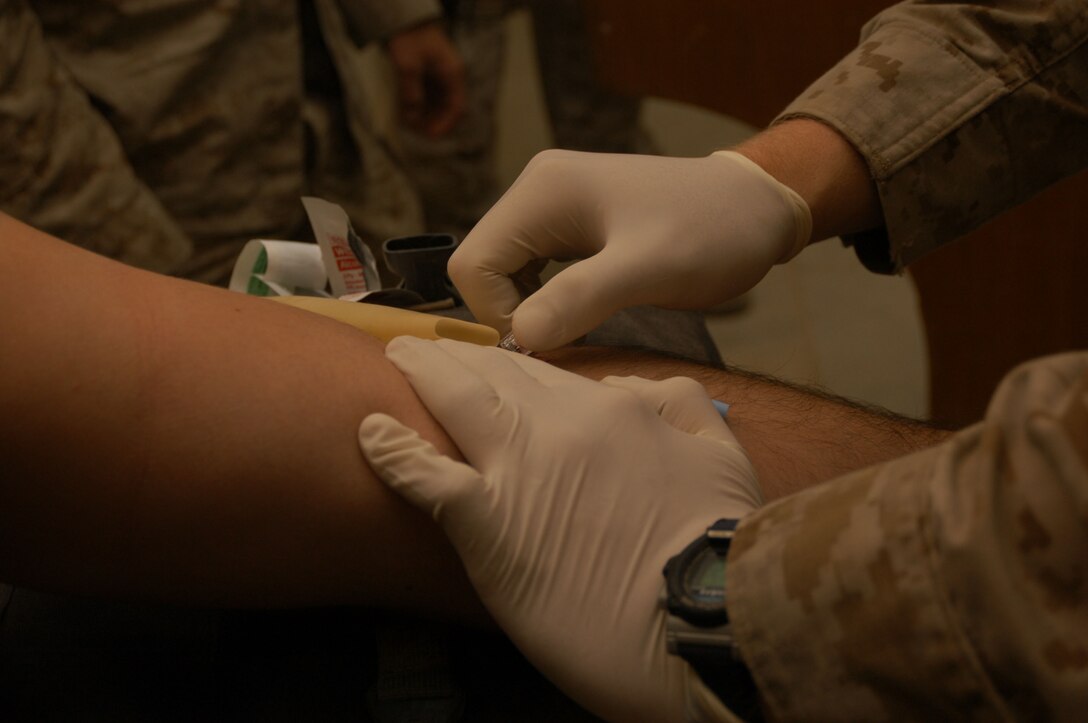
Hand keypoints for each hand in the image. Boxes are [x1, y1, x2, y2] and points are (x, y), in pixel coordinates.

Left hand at [358, 337, 761, 721]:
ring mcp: (519, 469)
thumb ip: (681, 405)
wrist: (701, 622)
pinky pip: (424, 474)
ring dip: (419, 375)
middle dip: (455, 356)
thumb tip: (628, 389)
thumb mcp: (723, 457)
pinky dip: (393, 450)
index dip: (507, 362)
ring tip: (393, 360)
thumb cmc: (719, 548)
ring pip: (455, 401)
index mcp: (614, 410)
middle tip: (423, 348)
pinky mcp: (485, 522)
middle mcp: (560, 425)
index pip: (545, 372)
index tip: (486, 359)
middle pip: (493, 374)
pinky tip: (368, 432)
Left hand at [386, 21, 465, 136]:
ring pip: (439, 106)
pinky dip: (421, 109)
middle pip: (448, 110)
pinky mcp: (432, 80)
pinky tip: (409, 114)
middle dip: (434, 122)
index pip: (456, 107)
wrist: (407, 23)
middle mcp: (450, 79)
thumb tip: (413, 114)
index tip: (431, 135)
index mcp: (452, 75)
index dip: (445, 124)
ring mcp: (441, 80)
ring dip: (427, 117)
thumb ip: (411, 91)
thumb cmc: (411, 39)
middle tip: (418, 132)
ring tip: (411, 124)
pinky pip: (430, 100)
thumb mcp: (408, 65)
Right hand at [448, 150, 811, 349]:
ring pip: (504, 276)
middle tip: (567, 340)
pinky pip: (533, 274)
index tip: (550, 341)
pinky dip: (548, 302)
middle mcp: (537, 192)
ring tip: (581, 328)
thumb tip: (520, 336)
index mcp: (543, 192)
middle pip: (483, 270)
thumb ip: (582, 298)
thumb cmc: (712, 232)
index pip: (473, 264)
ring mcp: (552, 208)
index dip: (497, 314)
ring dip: (531, 311)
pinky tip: (585, 315)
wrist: (758, 208)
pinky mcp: (572, 228)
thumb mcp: (650, 269)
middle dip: (513, 314)